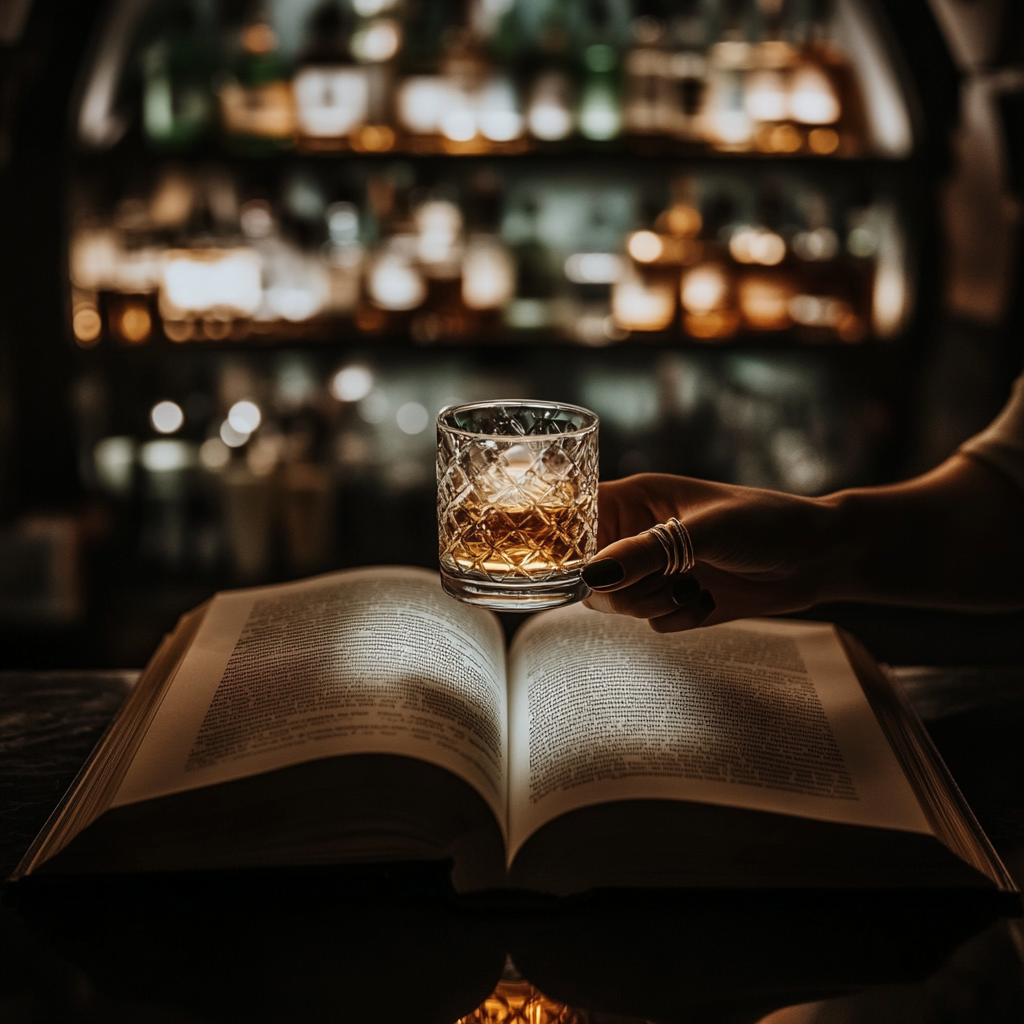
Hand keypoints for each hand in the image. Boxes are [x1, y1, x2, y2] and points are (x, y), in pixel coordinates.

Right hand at [582, 473, 837, 631]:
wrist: (820, 558)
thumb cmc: (767, 524)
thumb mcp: (705, 532)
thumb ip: (646, 553)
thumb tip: (591, 576)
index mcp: (637, 499)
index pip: (573, 518)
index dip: (562, 543)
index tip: (574, 568)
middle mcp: (638, 533)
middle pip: (588, 571)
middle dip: (618, 587)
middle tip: (660, 579)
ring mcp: (655, 568)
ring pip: (614, 602)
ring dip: (648, 605)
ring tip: (690, 587)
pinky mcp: (673, 598)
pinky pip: (647, 622)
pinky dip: (674, 619)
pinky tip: (705, 601)